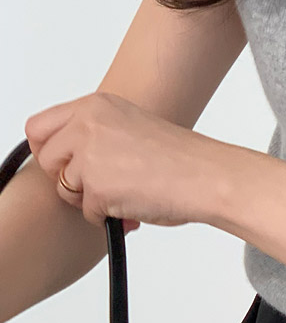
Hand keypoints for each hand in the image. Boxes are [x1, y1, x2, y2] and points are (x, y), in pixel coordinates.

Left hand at [24, 91, 224, 229]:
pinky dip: (109, 216)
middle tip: (96, 186)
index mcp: (96, 105)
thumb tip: (68, 159)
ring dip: (91, 199)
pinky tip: (135, 206)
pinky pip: (87, 212)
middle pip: (46, 159)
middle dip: (66, 178)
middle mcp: (88, 124)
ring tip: (125, 195)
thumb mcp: (130, 128)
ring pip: (65, 188)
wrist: (209, 176)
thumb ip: (96, 135)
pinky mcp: (98, 188)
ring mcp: (90, 155)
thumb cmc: (183, 158)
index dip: (48, 152)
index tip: (63, 166)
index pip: (40, 127)